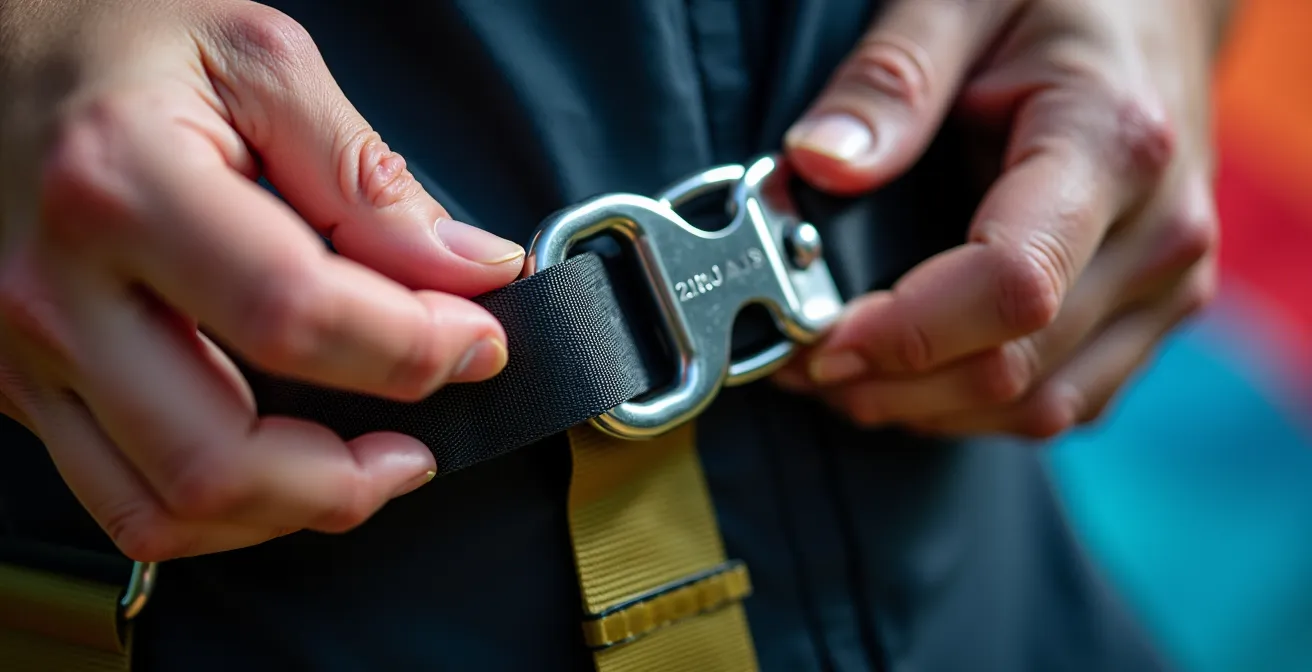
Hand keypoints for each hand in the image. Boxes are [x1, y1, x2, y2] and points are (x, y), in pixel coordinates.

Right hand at [0, 0, 525, 560]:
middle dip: (352, 476)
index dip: (413, 347)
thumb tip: (468, 269)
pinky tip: (282, 465)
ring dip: (291, 509)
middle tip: (424, 437)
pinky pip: (124, 496)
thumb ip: (367, 175)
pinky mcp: (21, 385)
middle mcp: (56, 291)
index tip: (477, 341)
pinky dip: (224, 507)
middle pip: (218, 456)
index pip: (295, 314)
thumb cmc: (110, 41)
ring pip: (166, 507)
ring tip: (366, 465)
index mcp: (122, 184)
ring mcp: (25, 353)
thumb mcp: (255, 59)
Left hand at [774, 0, 1227, 438]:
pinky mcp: (1151, 315)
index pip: (1011, 285)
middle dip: (890, 381)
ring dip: (924, 409)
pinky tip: (911, 377)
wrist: (1157, 11)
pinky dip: (974, 407)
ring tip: (839, 375)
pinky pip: (1063, 402)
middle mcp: (1157, 234)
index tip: (818, 338)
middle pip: (1014, 366)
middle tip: (799, 360)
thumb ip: (890, 80)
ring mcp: (1164, 285)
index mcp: (1112, 145)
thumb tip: (818, 165)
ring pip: (1039, 407)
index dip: (905, 333)